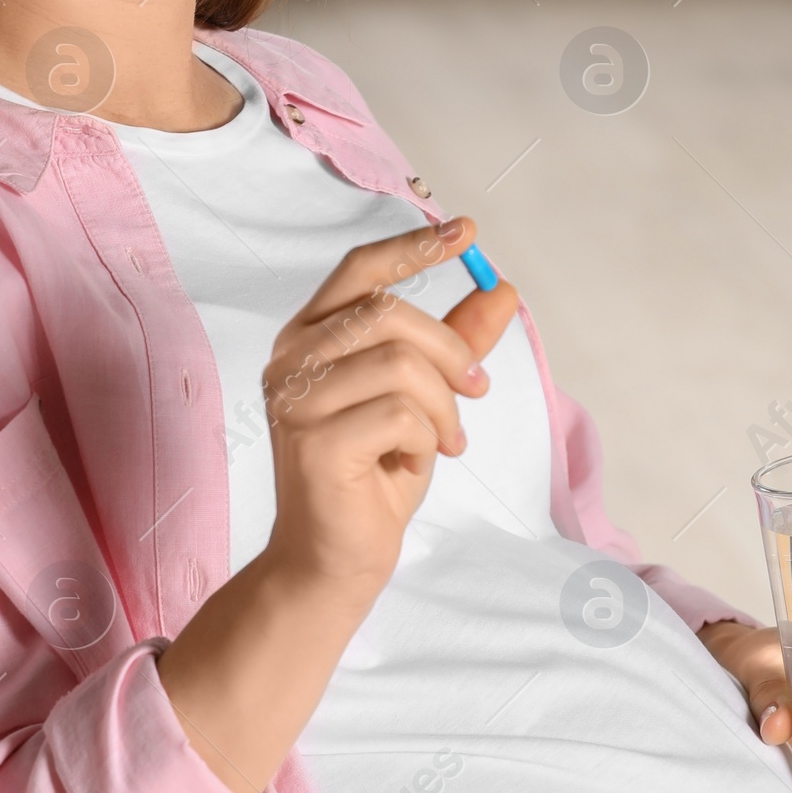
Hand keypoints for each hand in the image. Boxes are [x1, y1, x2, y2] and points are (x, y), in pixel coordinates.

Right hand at [158, 215, 518, 792]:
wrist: (336, 560)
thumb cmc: (371, 477)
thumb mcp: (424, 398)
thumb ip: (455, 342)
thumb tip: (501, 288)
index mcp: (309, 337)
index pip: (359, 269)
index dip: (414, 245)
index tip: (468, 232)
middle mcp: (290, 359)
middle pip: (387, 312)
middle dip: (450, 350)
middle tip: (476, 391)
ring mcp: (294, 400)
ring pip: (400, 363)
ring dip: (442, 406)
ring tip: (444, 441)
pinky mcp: (313, 441)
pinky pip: (401, 412)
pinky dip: (428, 437)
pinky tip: (414, 463)